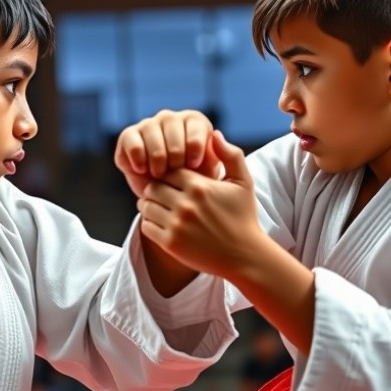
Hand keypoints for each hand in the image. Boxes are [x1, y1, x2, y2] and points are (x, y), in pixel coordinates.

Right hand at [115, 109, 220, 198]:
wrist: (171, 200)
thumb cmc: (198, 186)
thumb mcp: (220, 175)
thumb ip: (229, 157)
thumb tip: (217, 135)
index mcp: (195, 122)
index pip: (195, 125)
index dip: (194, 146)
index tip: (193, 166)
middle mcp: (171, 119)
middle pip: (171, 125)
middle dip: (174, 153)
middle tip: (174, 173)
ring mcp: (149, 125)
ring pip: (150, 129)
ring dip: (155, 155)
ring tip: (160, 175)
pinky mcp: (129, 136)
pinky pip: (131, 138)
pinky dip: (137, 155)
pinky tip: (143, 169)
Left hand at [138, 130, 265, 278]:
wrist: (244, 256)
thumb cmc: (243, 217)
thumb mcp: (243, 182)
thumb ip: (230, 155)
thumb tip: (214, 134)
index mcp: (200, 186)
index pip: (168, 171)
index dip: (168, 175)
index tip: (174, 183)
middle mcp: (185, 204)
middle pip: (152, 187)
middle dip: (155, 190)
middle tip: (162, 195)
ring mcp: (177, 225)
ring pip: (146, 206)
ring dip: (150, 206)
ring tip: (160, 209)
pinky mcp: (171, 244)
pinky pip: (146, 226)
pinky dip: (150, 224)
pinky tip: (163, 225)